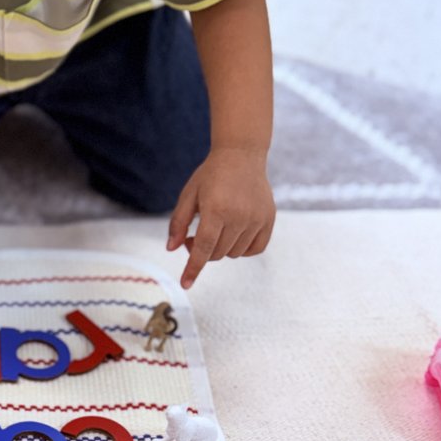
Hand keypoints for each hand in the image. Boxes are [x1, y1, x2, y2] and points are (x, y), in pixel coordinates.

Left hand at [166, 148, 275, 289]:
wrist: (242, 155)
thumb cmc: (211, 175)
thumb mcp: (189, 195)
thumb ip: (178, 223)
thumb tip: (172, 249)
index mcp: (216, 209)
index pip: (203, 248)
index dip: (193, 268)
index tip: (186, 284)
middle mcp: (239, 216)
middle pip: (217, 253)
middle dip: (201, 252)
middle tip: (193, 236)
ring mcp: (257, 218)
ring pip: (234, 253)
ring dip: (221, 249)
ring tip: (214, 229)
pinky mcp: (268, 219)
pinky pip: (255, 249)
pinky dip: (242, 249)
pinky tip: (233, 235)